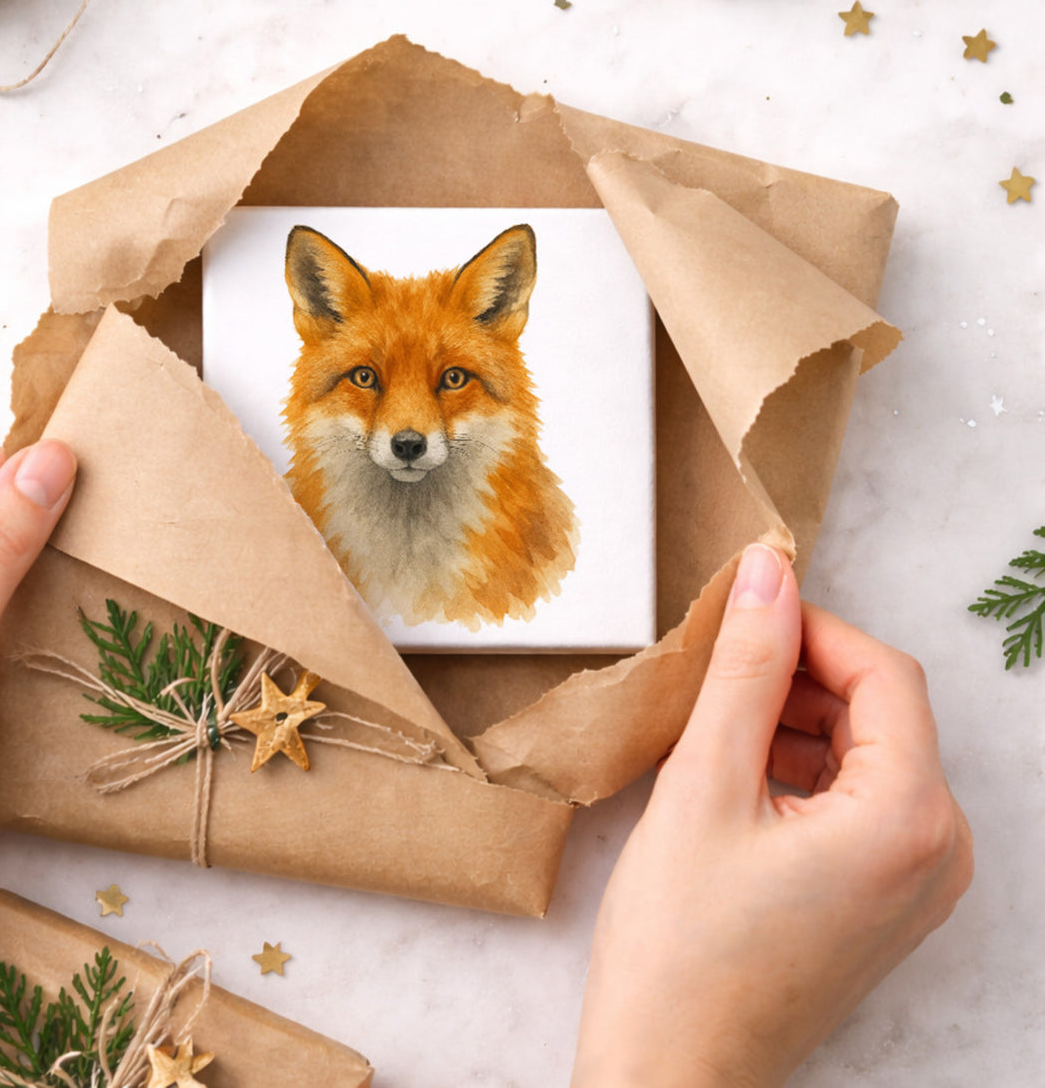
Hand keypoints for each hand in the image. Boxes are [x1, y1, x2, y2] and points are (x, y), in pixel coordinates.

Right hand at [572, 543, 973, 1087]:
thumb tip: (768, 573)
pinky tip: (733, 780)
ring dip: (794, 723)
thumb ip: (744, 668)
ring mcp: (918, 884)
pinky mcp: (885, 902)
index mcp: (909, 820)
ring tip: (712, 732)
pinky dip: (800, 771)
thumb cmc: (680, 946)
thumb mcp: (704, 784)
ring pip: (865, 754)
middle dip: (797, 678)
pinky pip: (859, 803)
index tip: (740, 613)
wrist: (671, 1072)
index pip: (883, 673)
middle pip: (880, 712)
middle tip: (711, 676)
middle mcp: (939, 853)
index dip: (810, 628)